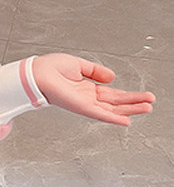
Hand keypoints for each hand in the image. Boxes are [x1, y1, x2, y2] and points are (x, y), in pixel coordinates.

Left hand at [32, 53, 155, 125]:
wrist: (36, 74)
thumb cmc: (49, 69)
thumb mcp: (78, 65)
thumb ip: (96, 71)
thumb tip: (112, 77)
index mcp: (86, 88)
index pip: (111, 93)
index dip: (128, 95)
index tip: (143, 96)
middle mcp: (87, 98)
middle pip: (115, 102)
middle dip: (134, 103)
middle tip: (150, 103)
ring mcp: (84, 104)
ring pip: (112, 109)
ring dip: (130, 109)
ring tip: (147, 108)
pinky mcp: (81, 107)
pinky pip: (100, 114)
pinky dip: (113, 118)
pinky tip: (126, 121)